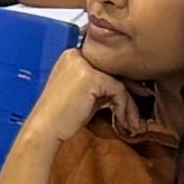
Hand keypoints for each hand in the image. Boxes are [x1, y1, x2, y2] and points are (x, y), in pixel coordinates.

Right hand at [20, 51, 138, 143]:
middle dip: (132, 93)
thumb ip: (101, 85)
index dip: (123, 83)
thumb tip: (129, 86)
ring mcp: (84, 65)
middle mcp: (77, 55)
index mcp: (72, 56)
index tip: (136, 99)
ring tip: (134, 125)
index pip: (106, 65)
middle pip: (115, 71)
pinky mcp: (91, 77)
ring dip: (131, 106)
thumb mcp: (83, 94)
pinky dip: (125, 109)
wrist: (45, 129)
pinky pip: (119, 90)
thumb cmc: (61, 117)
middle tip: (139, 113)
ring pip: (120, 82)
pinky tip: (125, 123)